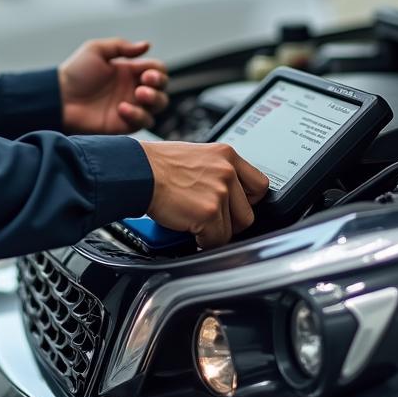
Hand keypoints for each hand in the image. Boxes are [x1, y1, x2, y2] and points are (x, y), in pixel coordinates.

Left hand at [59, 38, 168, 135]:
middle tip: (144, 82)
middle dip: (159, 84)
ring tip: (138, 94)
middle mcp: (133, 88)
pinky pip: (143, 121)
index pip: (156, 69)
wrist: (59, 98)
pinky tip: (121, 108)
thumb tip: (147, 45)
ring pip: (158, 106)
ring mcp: (131, 107)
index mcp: (129, 70)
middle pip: (162, 88)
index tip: (146, 72)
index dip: (157, 71)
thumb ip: (121, 46)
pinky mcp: (124, 124)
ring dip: (154, 99)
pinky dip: (138, 115)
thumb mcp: (96, 50)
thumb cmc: (75, 73)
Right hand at [139, 141, 268, 248]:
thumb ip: (217, 171)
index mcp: (226, 154)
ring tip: (197, 222)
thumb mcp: (197, 156)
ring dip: (215, 232)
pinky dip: (203, 241)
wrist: (138, 171)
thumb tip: (228, 193)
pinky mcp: (209, 212)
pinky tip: (189, 228)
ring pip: (233, 229)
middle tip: (210, 218)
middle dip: (229, 221)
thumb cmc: (158, 165)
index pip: (259, 185)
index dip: (246, 201)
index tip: (234, 207)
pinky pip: (217, 240)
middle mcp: (227, 171)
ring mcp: (220, 191)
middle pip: (248, 212)